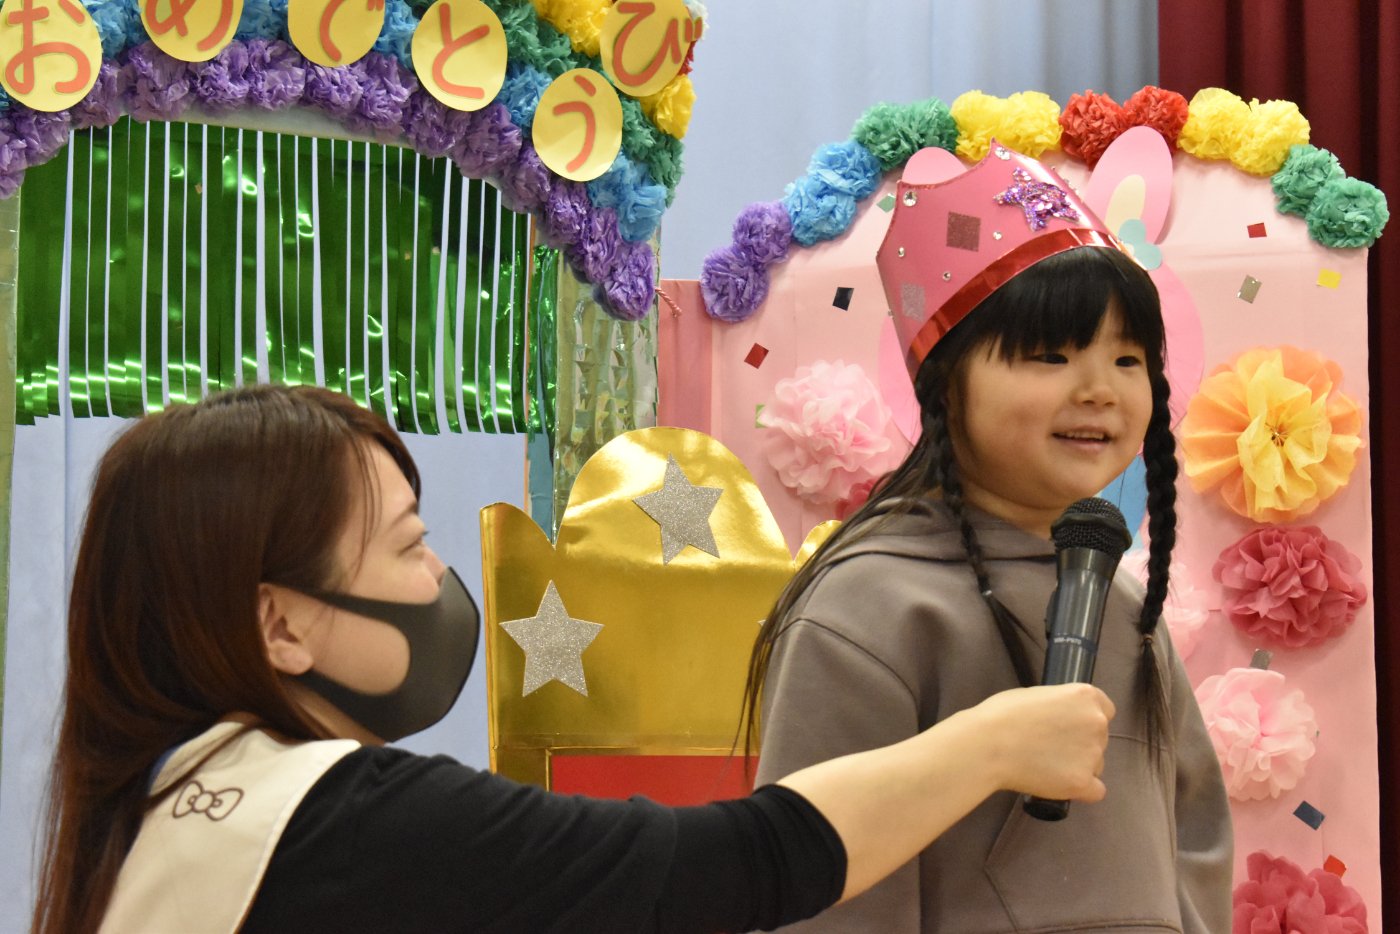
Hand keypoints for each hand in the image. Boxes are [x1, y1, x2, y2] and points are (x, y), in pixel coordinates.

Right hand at [968, 683, 1113, 802]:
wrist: (988, 744)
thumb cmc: (1002, 714)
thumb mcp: (1035, 695)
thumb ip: (1058, 705)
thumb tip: (1059, 718)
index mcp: (1085, 697)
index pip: (1106, 709)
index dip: (1086, 719)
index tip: (1071, 727)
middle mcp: (1097, 723)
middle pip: (1100, 738)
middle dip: (1081, 743)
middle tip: (1051, 748)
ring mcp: (1093, 754)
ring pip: (1097, 764)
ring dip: (1079, 766)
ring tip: (1047, 766)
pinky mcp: (1083, 782)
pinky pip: (1095, 791)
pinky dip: (1081, 790)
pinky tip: (1060, 785)